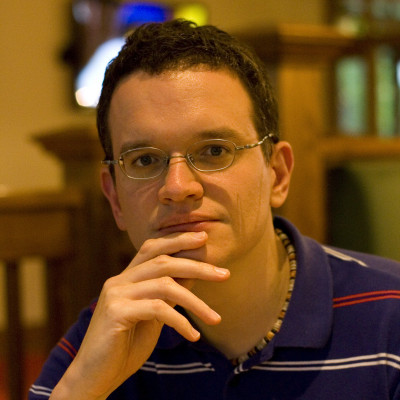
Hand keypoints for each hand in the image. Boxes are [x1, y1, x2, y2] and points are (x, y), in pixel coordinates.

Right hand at [50, 231, 229, 399]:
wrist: (94, 376)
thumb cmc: (125, 344)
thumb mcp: (154, 315)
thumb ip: (169, 292)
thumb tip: (194, 272)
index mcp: (126, 277)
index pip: (153, 247)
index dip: (178, 239)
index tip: (204, 238)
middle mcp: (119, 280)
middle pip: (164, 261)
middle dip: (197, 265)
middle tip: (224, 274)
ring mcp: (116, 294)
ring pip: (165, 284)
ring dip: (196, 302)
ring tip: (216, 318)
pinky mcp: (116, 312)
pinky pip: (158, 309)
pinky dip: (180, 322)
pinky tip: (193, 336)